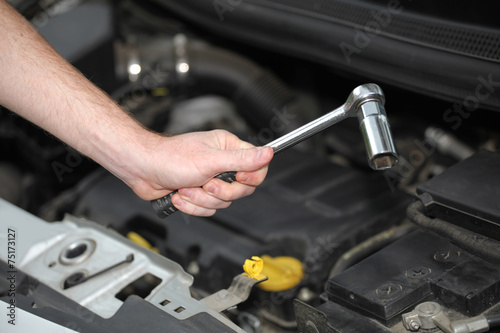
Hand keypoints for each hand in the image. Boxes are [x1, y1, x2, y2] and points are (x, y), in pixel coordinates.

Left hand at [125, 129, 273, 215]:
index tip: (238, 178)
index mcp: (228, 148)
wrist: (143, 170)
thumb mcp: (211, 160)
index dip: (250, 177)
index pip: (257, 166)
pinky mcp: (199, 194)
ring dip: (201, 199)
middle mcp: (221, 164)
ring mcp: (210, 180)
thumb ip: (242, 159)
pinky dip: (192, 205)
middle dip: (219, 192)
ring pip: (222, 203)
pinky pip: (208, 209)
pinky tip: (180, 194)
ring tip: (186, 187)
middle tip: (206, 183)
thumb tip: (268, 152)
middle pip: (241, 190)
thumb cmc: (170, 158)